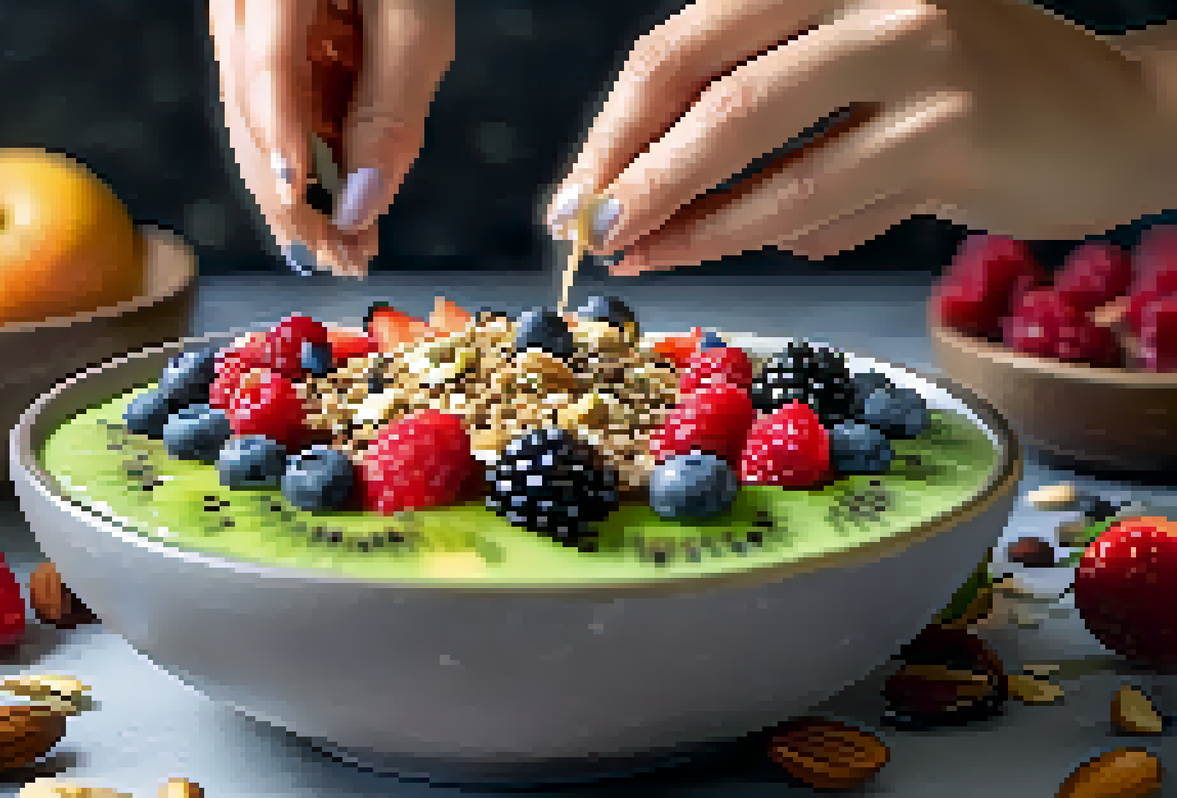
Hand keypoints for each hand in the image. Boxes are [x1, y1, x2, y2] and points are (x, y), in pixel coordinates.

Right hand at [209, 0, 454, 276]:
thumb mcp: (415, 17)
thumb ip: (390, 109)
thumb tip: (361, 203)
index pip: (266, 76)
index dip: (290, 158)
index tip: (319, 225)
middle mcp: (239, 1)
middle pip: (249, 114)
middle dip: (293, 200)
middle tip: (338, 262)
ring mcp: (241, 19)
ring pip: (253, 121)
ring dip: (296, 191)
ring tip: (340, 245)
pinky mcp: (259, 38)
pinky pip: (271, 105)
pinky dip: (303, 155)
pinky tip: (327, 198)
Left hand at [545, 0, 1176, 274]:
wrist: (1113, 117)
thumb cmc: (956, 95)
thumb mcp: (846, 69)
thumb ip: (751, 110)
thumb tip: (630, 195)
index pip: (684, 43)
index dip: (615, 126)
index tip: (573, 194)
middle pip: (710, 93)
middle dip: (633, 175)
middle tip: (586, 235)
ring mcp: (919, 56)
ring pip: (764, 160)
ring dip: (688, 225)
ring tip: (639, 257)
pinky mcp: (953, 131)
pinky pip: (825, 205)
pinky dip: (771, 237)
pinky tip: (739, 248)